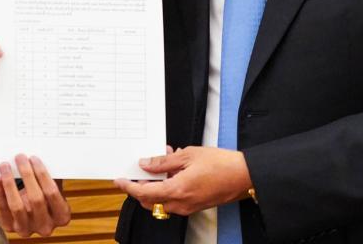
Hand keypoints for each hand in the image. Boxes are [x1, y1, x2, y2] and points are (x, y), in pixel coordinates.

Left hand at [0, 154, 70, 236]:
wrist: (32, 215)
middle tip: (19, 157)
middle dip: (26, 174)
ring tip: (5, 165)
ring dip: (10, 183)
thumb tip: (43, 150)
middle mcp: (46, 226)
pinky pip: (3, 210)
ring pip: (17, 206)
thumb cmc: (44, 195)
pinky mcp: (10, 227)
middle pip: (36, 198)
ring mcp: (27, 229)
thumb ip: (51, 175)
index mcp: (62, 215)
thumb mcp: (54, 188)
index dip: (42, 174)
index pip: (52, 192)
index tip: (33, 158)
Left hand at [114, 146, 252, 216]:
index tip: (119, 180)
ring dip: (157, 183)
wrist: (244, 176)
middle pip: (150, 200)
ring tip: (164, 161)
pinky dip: (169, 186)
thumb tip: (146, 164)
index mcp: (176, 191)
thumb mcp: (188, 155)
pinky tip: (175, 169)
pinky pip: (174, 199)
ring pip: (162, 200)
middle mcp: (181, 204)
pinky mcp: (195, 206)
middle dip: (142, 185)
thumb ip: (163, 162)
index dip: (128, 186)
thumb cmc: (221, 164)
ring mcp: (188, 207)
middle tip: (141, 168)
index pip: (143, 193)